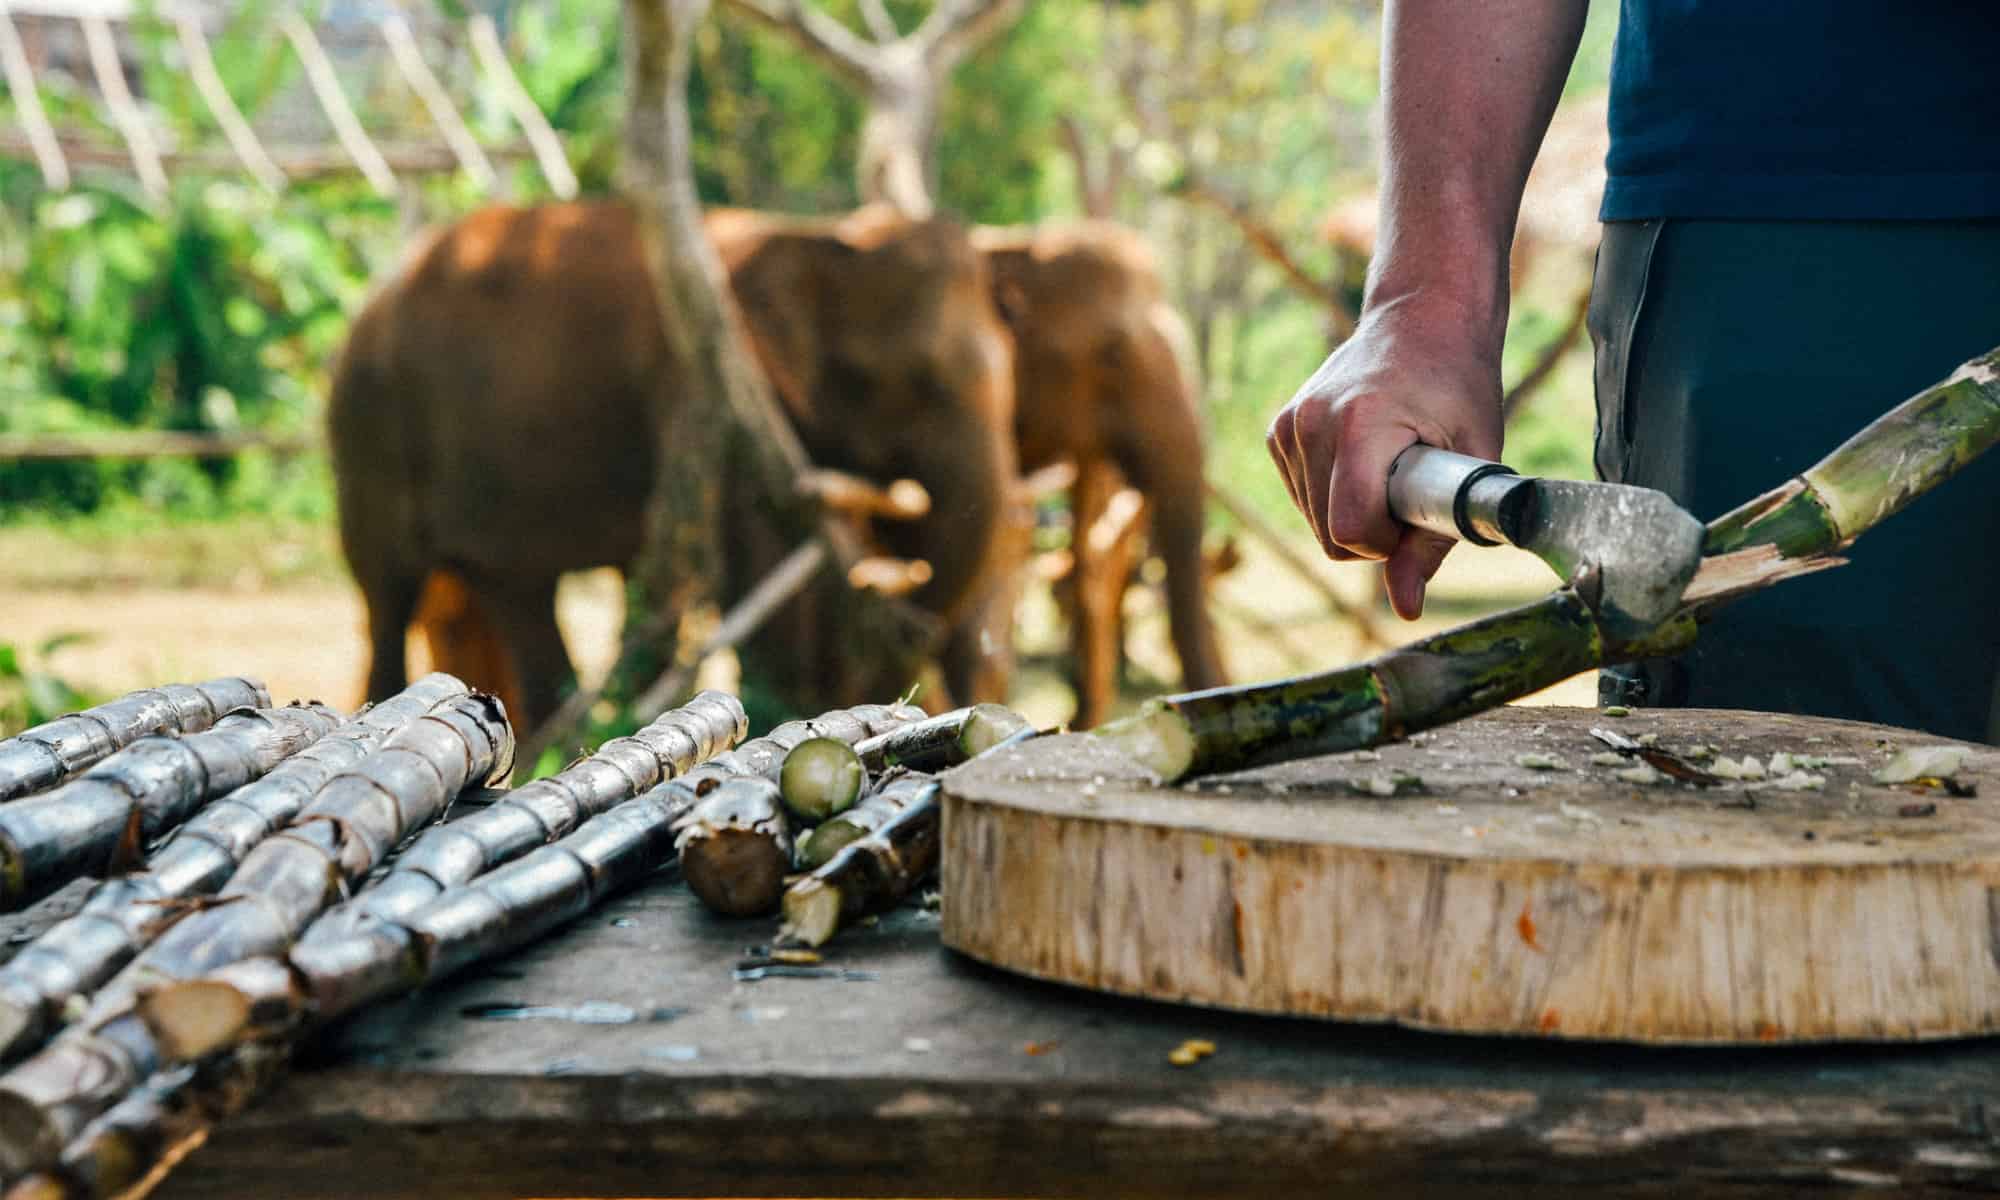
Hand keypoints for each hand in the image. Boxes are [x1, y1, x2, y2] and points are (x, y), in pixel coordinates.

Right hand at [1266, 307, 1502, 619]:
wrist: (1422, 316)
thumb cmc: (1458, 383)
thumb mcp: (1470, 457)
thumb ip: (1436, 539)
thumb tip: (1404, 609)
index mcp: (1359, 424)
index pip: (1351, 531)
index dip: (1390, 543)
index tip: (1419, 512)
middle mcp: (1310, 422)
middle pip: (1330, 536)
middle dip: (1375, 533)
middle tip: (1414, 489)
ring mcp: (1288, 426)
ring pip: (1314, 522)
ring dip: (1355, 514)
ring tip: (1391, 466)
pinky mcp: (1278, 430)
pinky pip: (1303, 499)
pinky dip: (1335, 496)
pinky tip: (1364, 459)